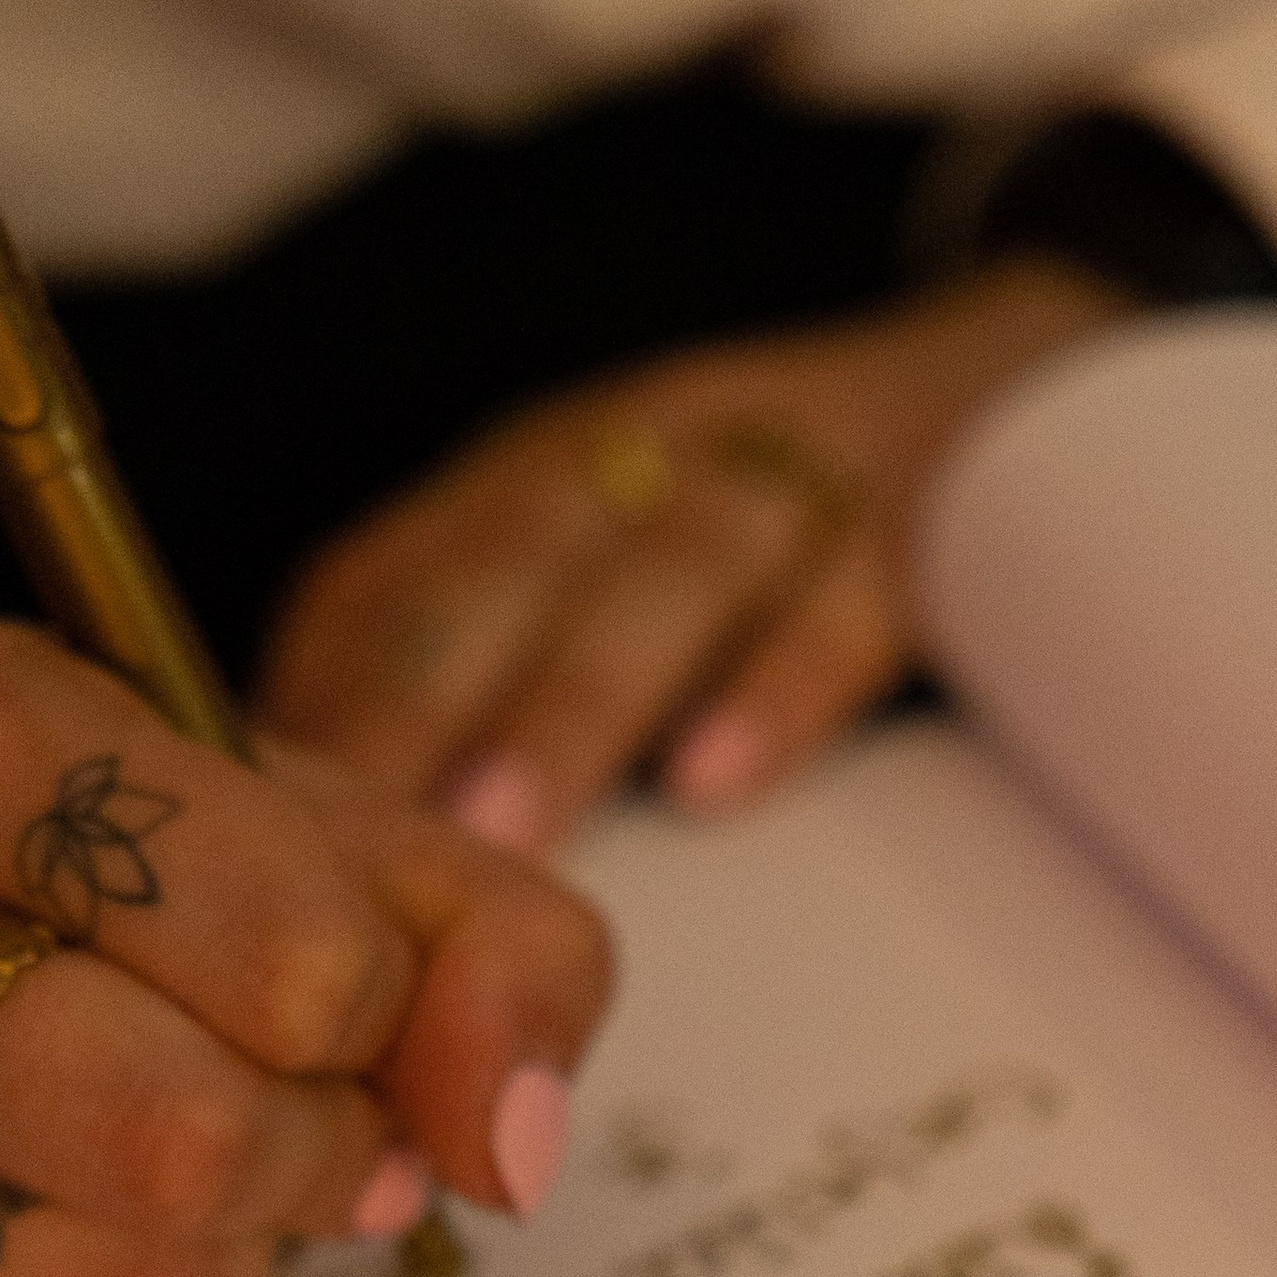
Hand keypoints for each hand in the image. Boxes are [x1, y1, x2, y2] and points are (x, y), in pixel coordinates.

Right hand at [0, 625, 611, 1276]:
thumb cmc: (41, 843)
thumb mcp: (289, 813)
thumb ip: (485, 940)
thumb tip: (517, 1152)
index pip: (306, 959)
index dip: (377, 1008)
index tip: (339, 985)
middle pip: (205, 1140)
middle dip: (316, 1149)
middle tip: (290, 1100)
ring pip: (141, 1268)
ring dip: (231, 1233)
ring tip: (161, 1129)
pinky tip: (60, 1198)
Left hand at [262, 260, 1124, 852]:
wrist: (1021, 384)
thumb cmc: (763, 549)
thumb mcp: (608, 582)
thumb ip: (489, 702)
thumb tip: (342, 892)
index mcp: (532, 491)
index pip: (398, 574)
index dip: (323, 697)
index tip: (255, 832)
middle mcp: (637, 460)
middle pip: (509, 561)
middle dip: (421, 694)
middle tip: (351, 840)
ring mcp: (781, 481)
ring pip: (661, 570)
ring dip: (568, 699)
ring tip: (500, 831)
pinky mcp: (923, 521)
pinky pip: (846, 594)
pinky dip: (781, 683)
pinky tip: (719, 782)